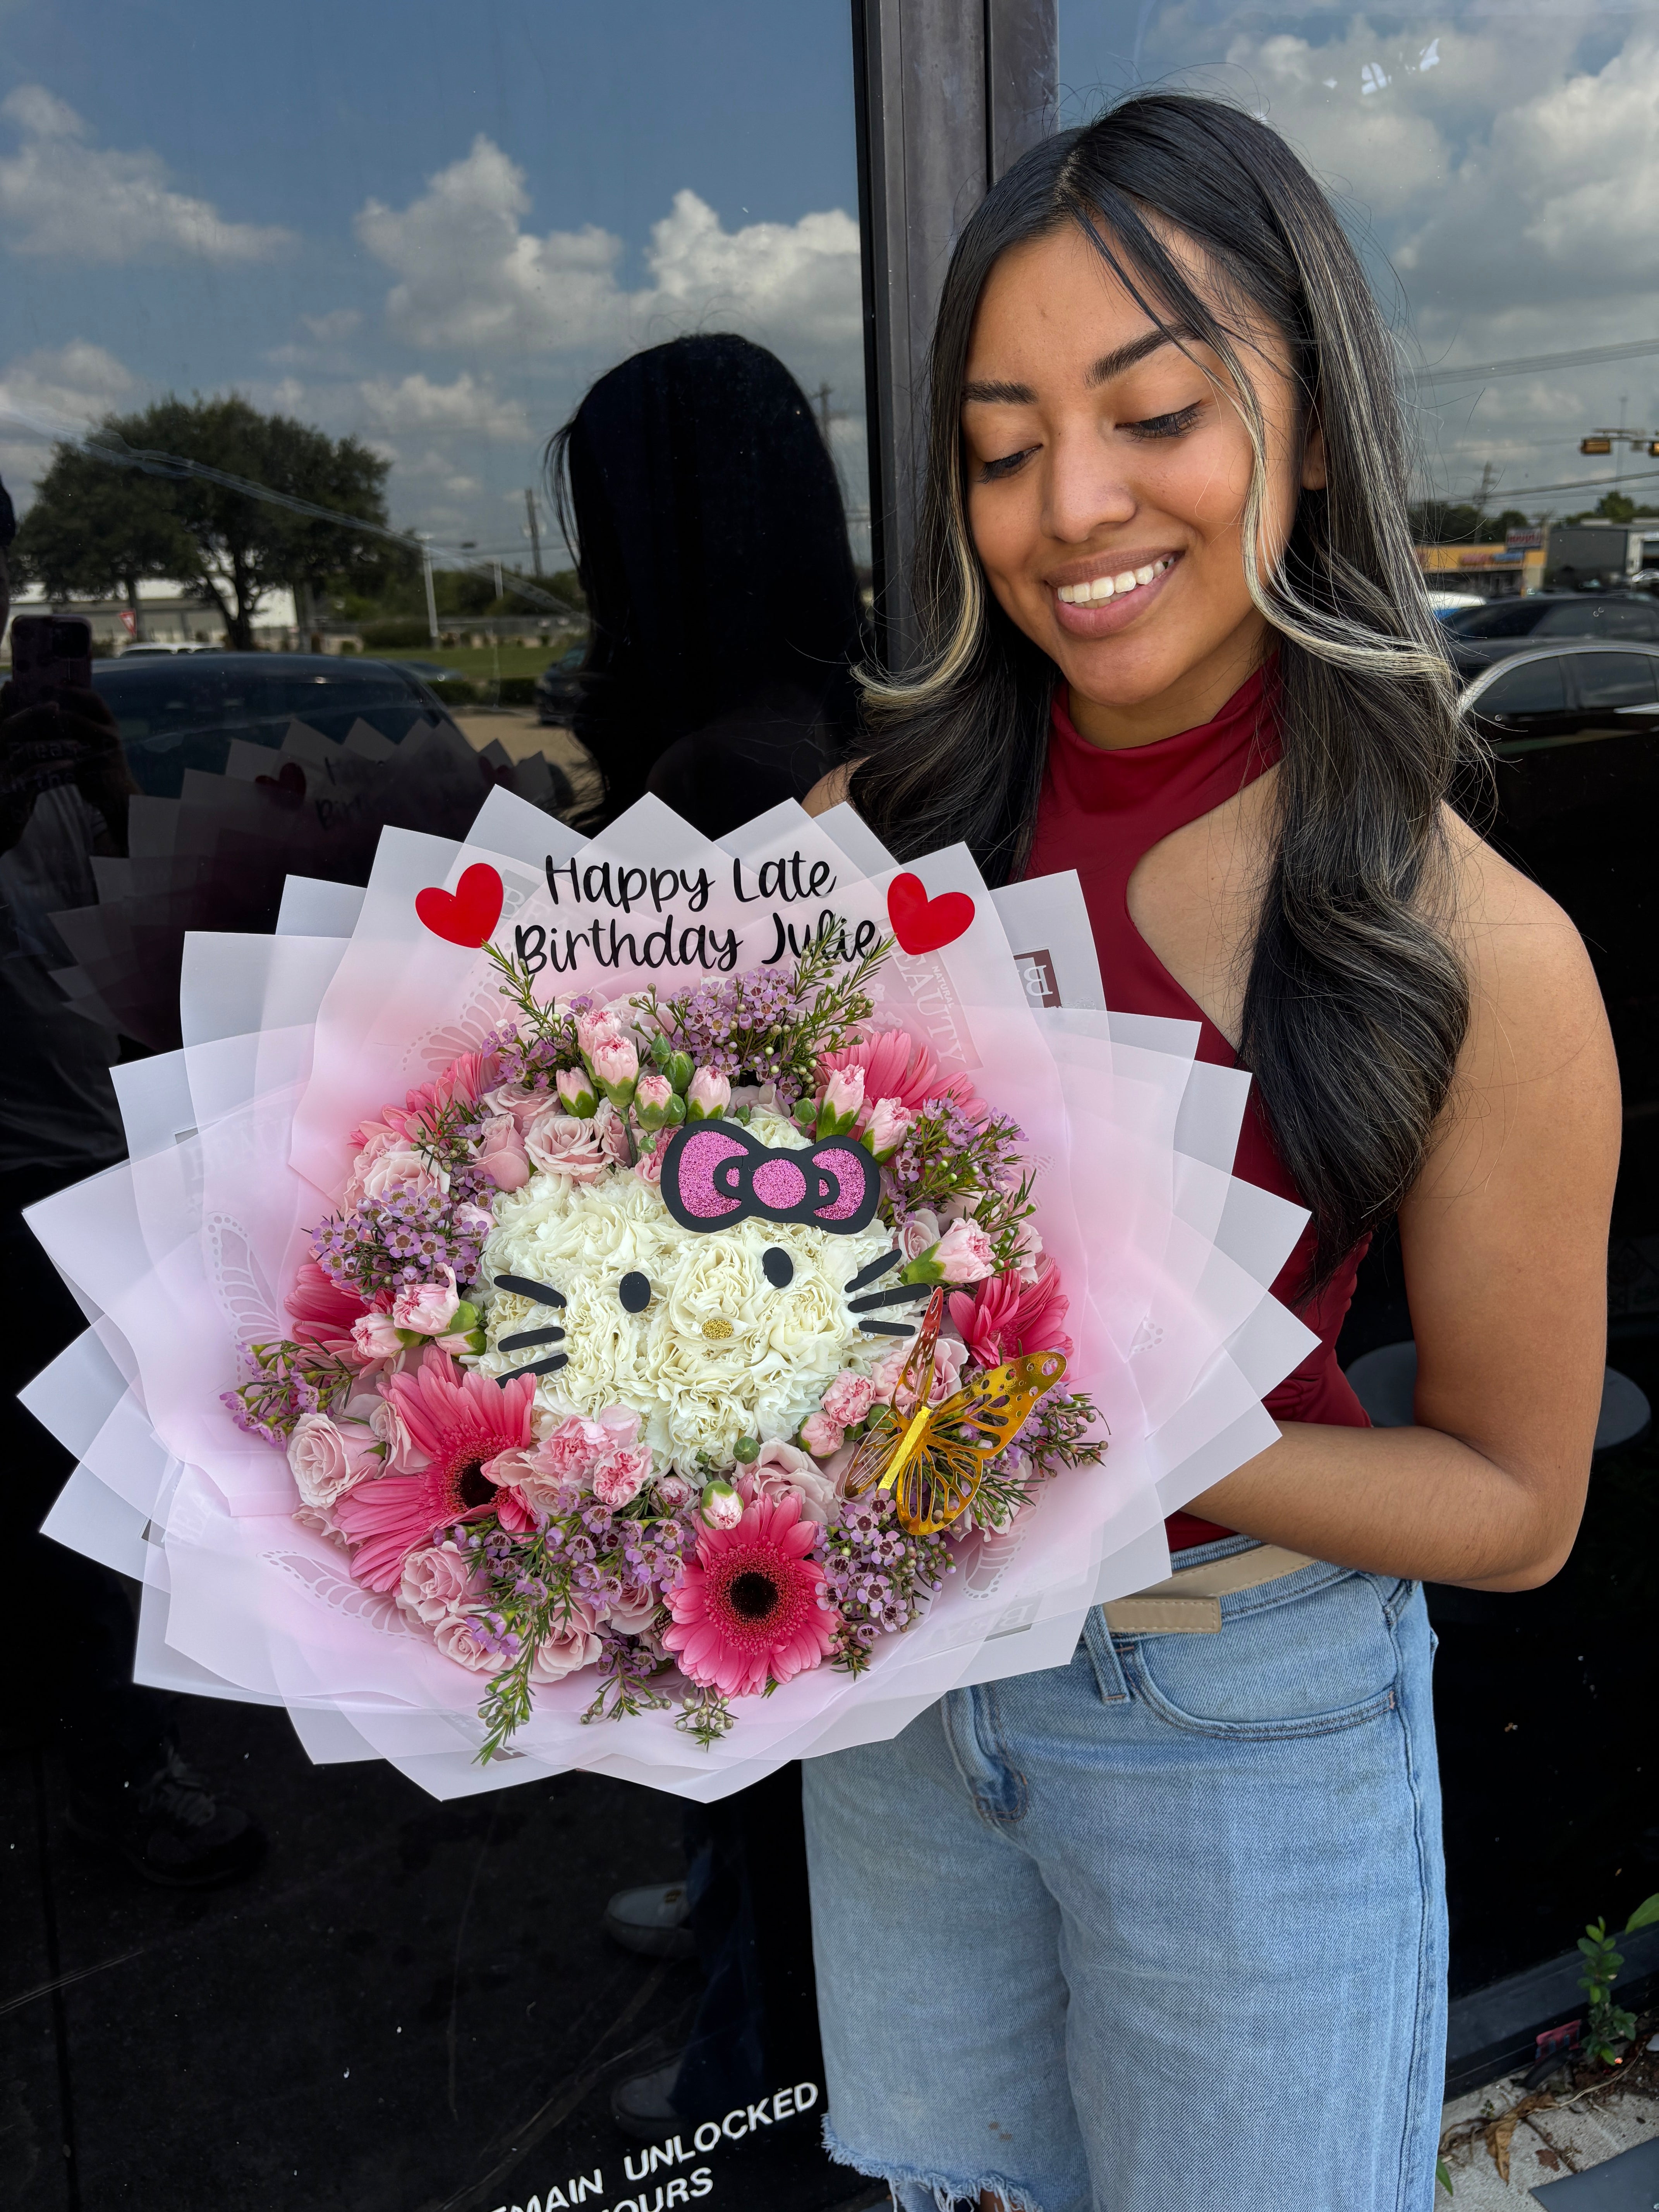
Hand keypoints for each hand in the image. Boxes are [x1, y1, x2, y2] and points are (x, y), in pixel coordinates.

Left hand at [0, 683, 135, 855]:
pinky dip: (49, 748)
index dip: (75, 688)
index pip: (94, 700)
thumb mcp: (99, 742)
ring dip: (46, 728)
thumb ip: (85, 726)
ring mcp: (101, 752)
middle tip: (33, 701)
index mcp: (111, 726)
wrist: (118, 796)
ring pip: (68, 736)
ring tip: (29, 722)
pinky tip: (35, 745)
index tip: (56, 682)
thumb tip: (56, 708)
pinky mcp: (91, 769)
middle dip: (52, 707)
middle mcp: (109, 736)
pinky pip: (65, 754)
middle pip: (76, 714)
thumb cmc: (103, 766)